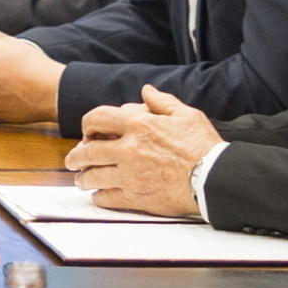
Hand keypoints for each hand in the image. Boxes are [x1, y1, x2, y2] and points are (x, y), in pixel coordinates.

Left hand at [67, 88, 221, 215]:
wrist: (214, 178)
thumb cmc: (203, 147)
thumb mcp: (186, 115)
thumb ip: (162, 101)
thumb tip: (146, 90)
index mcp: (140, 126)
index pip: (97, 119)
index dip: (87, 124)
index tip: (88, 132)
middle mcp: (129, 150)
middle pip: (87, 152)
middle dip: (76, 156)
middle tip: (73, 160)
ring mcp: (130, 175)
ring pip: (92, 177)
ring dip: (83, 178)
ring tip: (81, 180)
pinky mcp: (136, 197)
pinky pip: (106, 198)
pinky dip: (98, 196)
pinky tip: (99, 195)